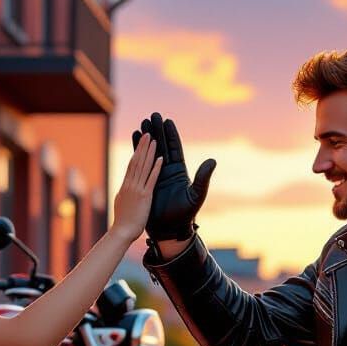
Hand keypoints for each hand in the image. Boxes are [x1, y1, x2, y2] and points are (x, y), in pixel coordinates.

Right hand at [112, 130, 163, 242]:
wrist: (122, 233)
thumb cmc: (123, 222)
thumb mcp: (121, 203)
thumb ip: (125, 193)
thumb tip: (124, 188)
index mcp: (126, 186)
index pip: (132, 164)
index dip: (136, 151)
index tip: (139, 140)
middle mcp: (131, 185)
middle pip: (137, 160)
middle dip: (143, 146)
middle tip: (147, 131)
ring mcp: (137, 189)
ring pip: (144, 166)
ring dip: (150, 152)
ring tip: (154, 138)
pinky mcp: (144, 197)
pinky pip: (151, 180)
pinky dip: (156, 169)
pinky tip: (160, 158)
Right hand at [131, 113, 215, 240]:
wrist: (171, 229)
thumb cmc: (184, 215)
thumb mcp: (196, 195)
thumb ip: (203, 177)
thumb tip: (212, 160)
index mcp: (179, 171)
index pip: (174, 148)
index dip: (170, 135)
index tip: (167, 121)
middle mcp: (167, 171)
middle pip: (161, 146)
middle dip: (157, 131)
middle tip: (152, 116)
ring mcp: (156, 177)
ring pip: (149, 153)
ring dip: (145, 140)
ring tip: (141, 125)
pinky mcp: (146, 184)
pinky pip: (141, 166)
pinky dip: (137, 154)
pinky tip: (134, 144)